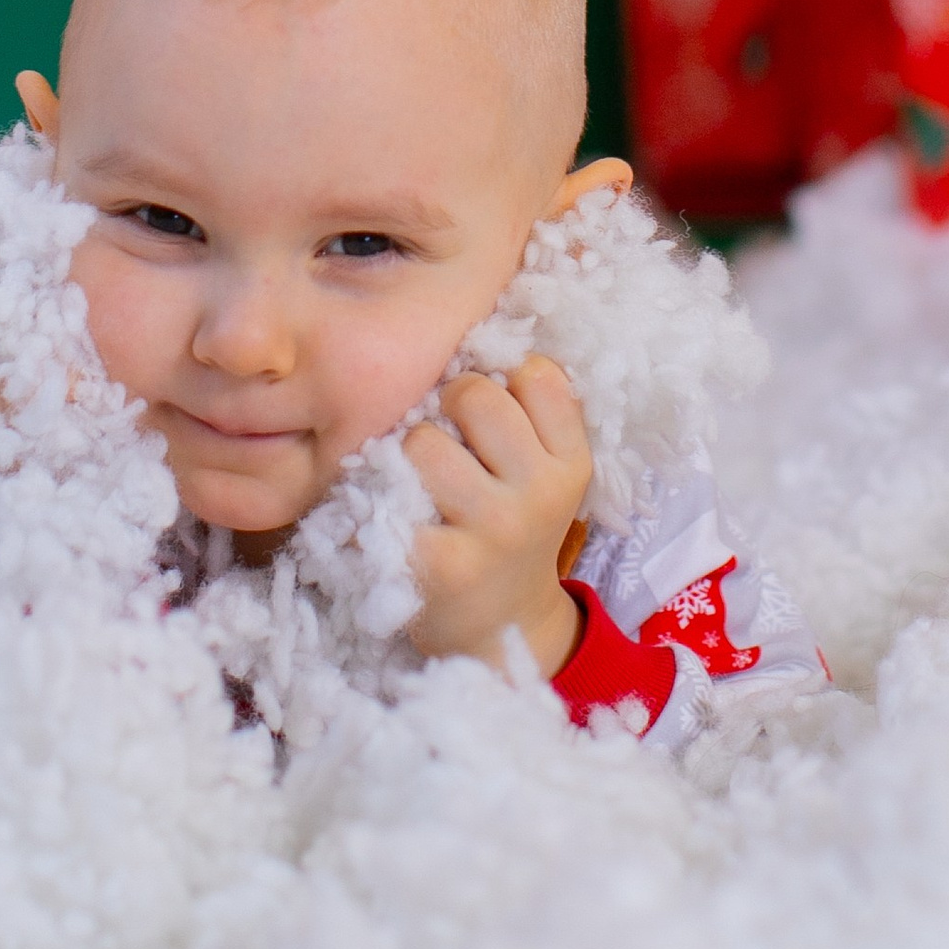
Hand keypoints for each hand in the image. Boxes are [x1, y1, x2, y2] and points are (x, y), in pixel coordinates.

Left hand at [404, 356, 592, 679]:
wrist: (500, 632)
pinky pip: (386, 498)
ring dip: (410, 457)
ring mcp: (492, 532)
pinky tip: (393, 524)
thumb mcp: (543, 470)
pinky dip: (378, 506)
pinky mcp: (439, 566)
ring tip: (424, 489)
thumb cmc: (510, 527)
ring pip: (422, 441)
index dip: (504, 382)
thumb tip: (474, 317)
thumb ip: (526, 410)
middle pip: (474, 394)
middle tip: (452, 449)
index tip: (496, 421)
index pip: (536, 372)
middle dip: (450, 409)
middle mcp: (541, 495)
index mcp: (571, 463)